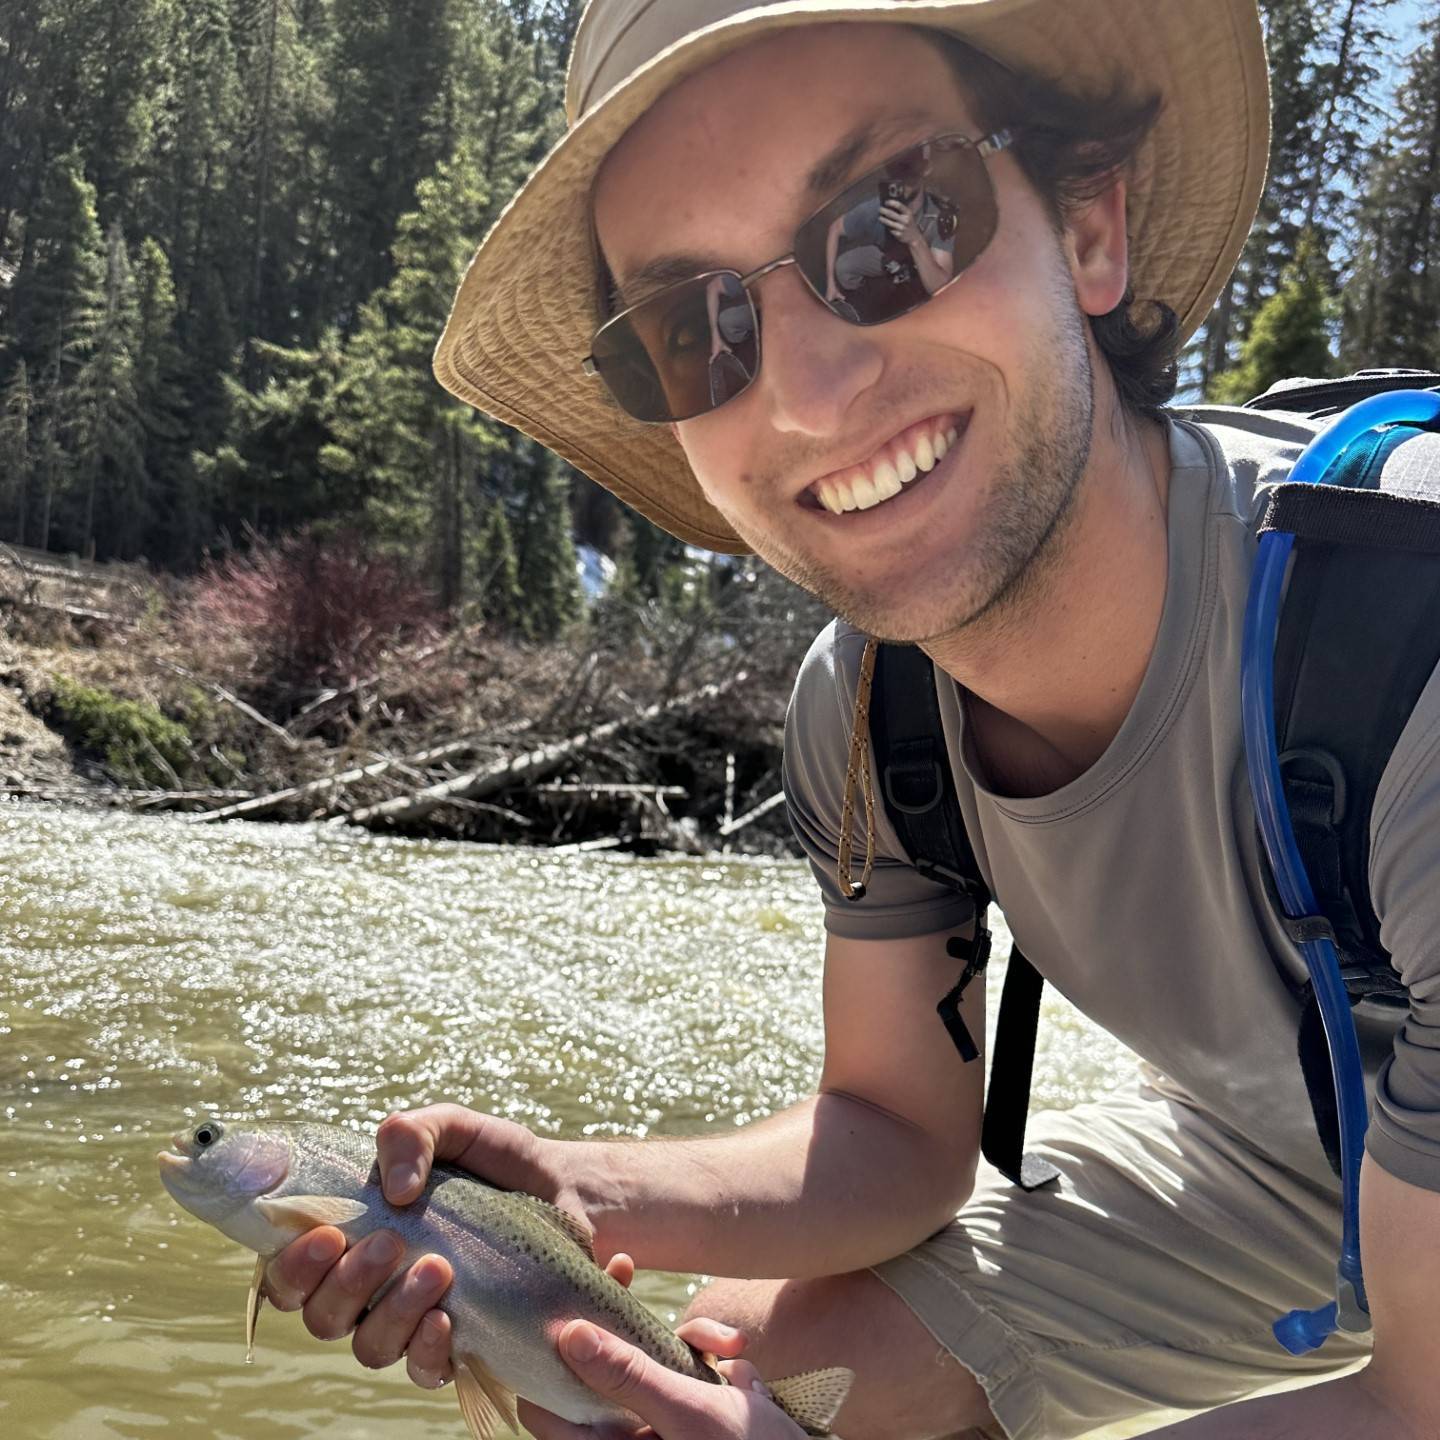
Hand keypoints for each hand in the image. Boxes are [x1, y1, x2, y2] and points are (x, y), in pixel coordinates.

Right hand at [262, 1104, 590, 1387]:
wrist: (570, 1191)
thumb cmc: (498, 1161)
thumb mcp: (454, 1127)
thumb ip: (412, 1133)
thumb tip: (394, 1190)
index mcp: (357, 1237)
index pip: (294, 1273)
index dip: (293, 1265)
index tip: (325, 1234)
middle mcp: (375, 1288)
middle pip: (324, 1315)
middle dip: (345, 1283)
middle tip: (389, 1242)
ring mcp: (416, 1321)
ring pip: (371, 1346)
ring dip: (393, 1312)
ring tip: (437, 1269)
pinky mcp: (462, 1345)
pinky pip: (425, 1370)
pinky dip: (430, 1348)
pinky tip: (449, 1318)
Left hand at [519, 1308, 805, 1439]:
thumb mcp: (687, 1412)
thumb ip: (628, 1375)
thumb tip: (568, 1334)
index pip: (543, 1407)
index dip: (545, 1357)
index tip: (564, 1304)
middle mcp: (627, 1439)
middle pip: (597, 1367)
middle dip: (618, 1319)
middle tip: (622, 1266)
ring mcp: (660, 1423)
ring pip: (648, 1357)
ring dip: (688, 1339)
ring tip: (729, 1346)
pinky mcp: (692, 1407)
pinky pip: (686, 1363)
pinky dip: (713, 1352)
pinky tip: (746, 1374)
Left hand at [879, 198, 921, 246]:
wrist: (914, 236)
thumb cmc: (908, 222)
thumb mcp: (908, 214)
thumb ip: (900, 210)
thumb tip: (887, 204)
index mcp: (908, 213)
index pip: (899, 205)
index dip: (891, 203)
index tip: (885, 202)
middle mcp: (906, 220)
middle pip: (891, 214)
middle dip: (884, 211)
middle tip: (879, 209)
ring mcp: (902, 228)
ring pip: (889, 223)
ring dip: (883, 219)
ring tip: (879, 217)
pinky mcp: (899, 235)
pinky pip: (890, 230)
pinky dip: (887, 227)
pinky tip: (884, 225)